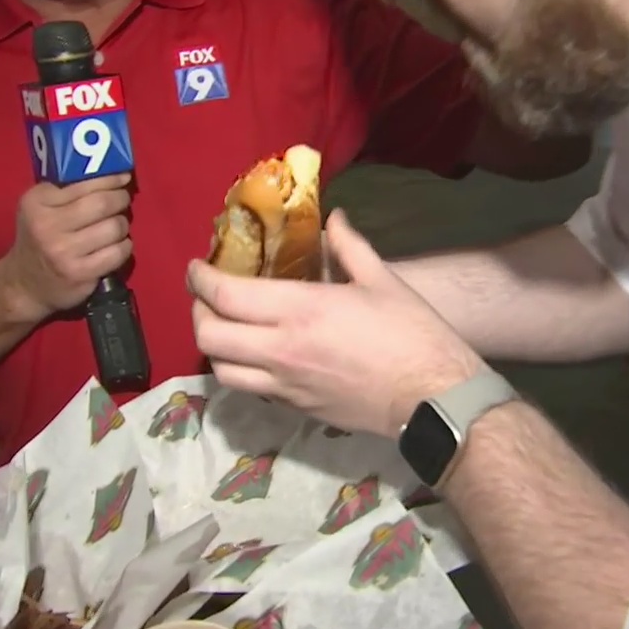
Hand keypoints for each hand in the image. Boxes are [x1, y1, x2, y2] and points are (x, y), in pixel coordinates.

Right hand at [1, 174, 133, 322]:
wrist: (24, 284)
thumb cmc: (38, 238)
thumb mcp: (40, 208)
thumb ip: (67, 190)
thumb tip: (112, 175)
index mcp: (37, 202)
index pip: (84, 184)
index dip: (111, 179)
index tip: (124, 177)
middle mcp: (48, 225)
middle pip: (103, 204)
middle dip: (120, 200)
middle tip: (122, 201)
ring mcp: (64, 251)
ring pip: (114, 228)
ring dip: (123, 225)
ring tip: (116, 227)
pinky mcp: (80, 273)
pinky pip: (117, 253)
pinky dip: (124, 247)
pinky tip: (116, 246)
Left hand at [190, 211, 482, 437]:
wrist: (431, 399)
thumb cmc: (411, 334)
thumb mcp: (382, 280)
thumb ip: (349, 246)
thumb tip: (334, 218)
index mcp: (300, 310)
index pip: (226, 295)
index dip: (201, 279)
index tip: (197, 267)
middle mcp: (281, 350)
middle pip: (209, 337)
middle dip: (198, 313)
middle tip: (207, 297)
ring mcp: (285, 385)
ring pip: (221, 371)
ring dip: (213, 348)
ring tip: (225, 329)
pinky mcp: (296, 409)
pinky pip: (250, 390)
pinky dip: (241, 371)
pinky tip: (256, 356)